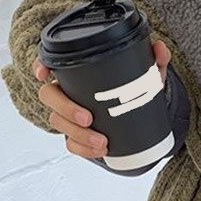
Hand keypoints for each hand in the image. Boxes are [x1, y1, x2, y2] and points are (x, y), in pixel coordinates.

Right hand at [32, 40, 170, 158]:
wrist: (140, 116)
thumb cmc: (134, 89)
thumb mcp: (146, 73)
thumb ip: (154, 59)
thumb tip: (160, 49)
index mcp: (78, 72)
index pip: (50, 62)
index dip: (40, 65)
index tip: (43, 73)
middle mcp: (67, 91)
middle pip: (49, 96)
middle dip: (66, 109)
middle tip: (88, 118)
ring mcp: (68, 114)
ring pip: (57, 122)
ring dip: (78, 134)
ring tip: (102, 141)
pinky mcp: (75, 134)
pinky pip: (70, 143)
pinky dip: (83, 149)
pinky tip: (98, 151)